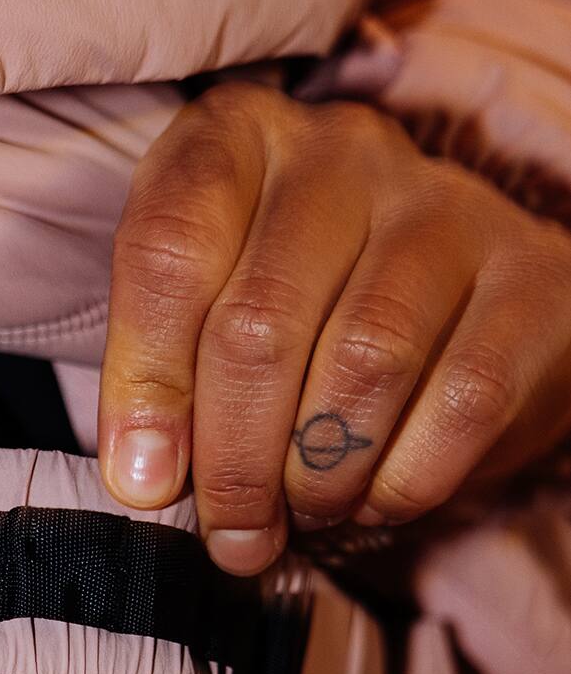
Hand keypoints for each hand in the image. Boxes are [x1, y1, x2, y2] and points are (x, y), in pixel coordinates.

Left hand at [96, 81, 570, 572]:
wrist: (460, 304)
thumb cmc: (300, 315)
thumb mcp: (205, 318)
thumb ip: (165, 382)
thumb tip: (149, 481)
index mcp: (238, 141)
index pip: (169, 247)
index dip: (145, 380)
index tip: (141, 481)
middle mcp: (342, 152)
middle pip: (261, 321)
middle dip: (233, 459)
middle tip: (231, 532)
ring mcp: (446, 205)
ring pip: (364, 361)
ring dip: (319, 472)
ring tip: (303, 513)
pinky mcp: (532, 277)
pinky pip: (462, 400)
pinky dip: (405, 477)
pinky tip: (376, 499)